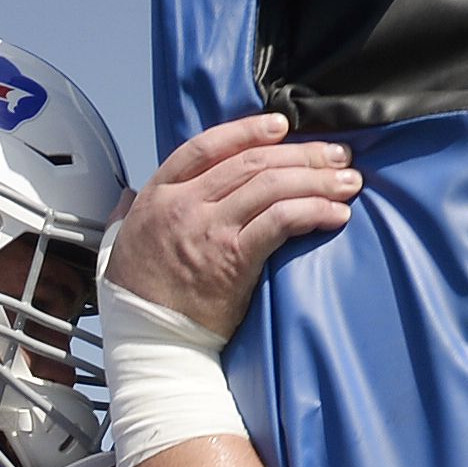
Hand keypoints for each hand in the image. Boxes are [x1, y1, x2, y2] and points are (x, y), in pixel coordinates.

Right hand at [101, 115, 361, 340]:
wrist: (147, 341)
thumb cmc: (137, 296)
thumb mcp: (120, 242)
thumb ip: (129, 212)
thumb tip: (129, 196)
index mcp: (159, 193)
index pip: (208, 146)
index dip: (248, 130)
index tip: (281, 125)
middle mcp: (185, 204)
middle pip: (252, 162)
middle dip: (302, 154)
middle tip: (336, 156)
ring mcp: (210, 230)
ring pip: (272, 186)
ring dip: (317, 179)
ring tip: (348, 182)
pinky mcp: (235, 259)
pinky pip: (281, 222)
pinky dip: (313, 211)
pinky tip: (335, 213)